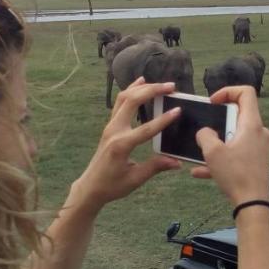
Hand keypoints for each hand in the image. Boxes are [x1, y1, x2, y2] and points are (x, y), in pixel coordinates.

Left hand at [69, 78, 181, 211]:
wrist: (90, 186)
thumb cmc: (112, 186)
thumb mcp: (135, 179)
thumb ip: (156, 167)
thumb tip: (177, 162)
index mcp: (121, 145)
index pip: (146, 129)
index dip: (163, 119)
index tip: (178, 110)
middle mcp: (114, 131)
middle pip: (132, 101)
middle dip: (152, 90)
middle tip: (171, 87)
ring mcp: (110, 126)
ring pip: (124, 98)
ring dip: (141, 87)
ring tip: (160, 84)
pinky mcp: (110, 126)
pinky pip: (120, 103)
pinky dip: (131, 90)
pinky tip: (140, 83)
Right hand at [189, 86, 268, 205]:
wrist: (252, 204)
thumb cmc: (235, 175)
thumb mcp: (213, 152)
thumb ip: (205, 136)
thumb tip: (205, 132)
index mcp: (252, 124)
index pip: (246, 93)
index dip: (227, 91)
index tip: (213, 103)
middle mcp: (259, 132)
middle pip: (238, 114)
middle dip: (218, 121)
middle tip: (205, 129)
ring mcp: (258, 147)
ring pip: (234, 136)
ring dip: (217, 142)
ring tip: (200, 152)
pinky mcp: (255, 161)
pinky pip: (236, 153)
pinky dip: (221, 158)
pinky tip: (200, 172)